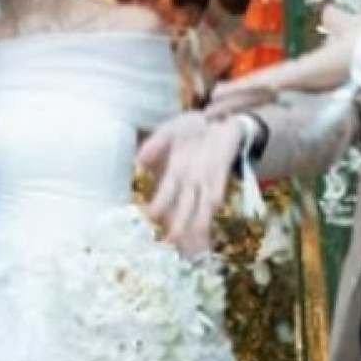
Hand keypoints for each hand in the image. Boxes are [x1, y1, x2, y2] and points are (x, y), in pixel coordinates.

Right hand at [138, 111, 243, 253]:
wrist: (216, 120)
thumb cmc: (188, 130)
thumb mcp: (168, 132)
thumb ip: (156, 144)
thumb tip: (139, 159)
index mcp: (174, 174)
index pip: (165, 195)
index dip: (158, 205)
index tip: (150, 216)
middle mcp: (190, 182)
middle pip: (184, 207)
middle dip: (180, 224)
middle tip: (173, 240)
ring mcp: (207, 178)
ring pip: (203, 204)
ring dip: (201, 219)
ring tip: (198, 237)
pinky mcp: (222, 170)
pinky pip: (219, 185)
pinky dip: (217, 193)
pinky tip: (215, 205)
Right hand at [206, 32, 359, 115]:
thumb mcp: (344, 25)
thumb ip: (333, 20)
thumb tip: (327, 10)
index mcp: (307, 71)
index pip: (271, 82)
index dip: (250, 89)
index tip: (230, 96)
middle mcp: (300, 80)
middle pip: (260, 91)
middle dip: (235, 101)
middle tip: (210, 112)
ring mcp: (298, 80)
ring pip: (257, 90)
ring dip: (232, 99)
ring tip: (209, 109)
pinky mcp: (298, 76)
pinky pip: (264, 82)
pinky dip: (241, 89)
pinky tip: (222, 94)